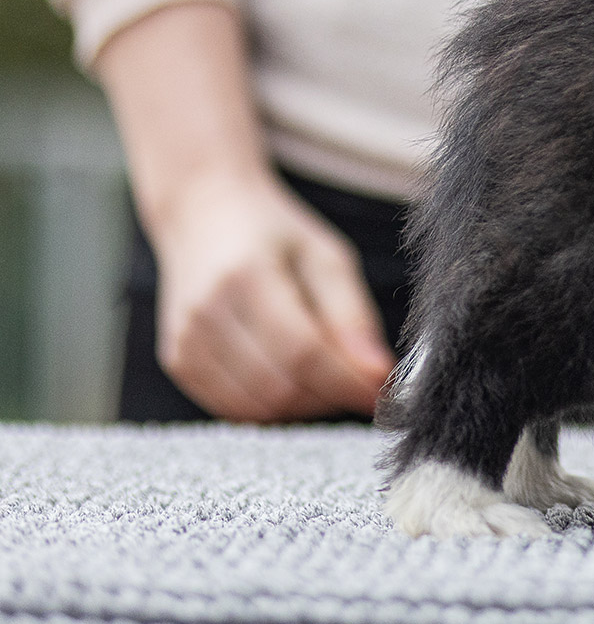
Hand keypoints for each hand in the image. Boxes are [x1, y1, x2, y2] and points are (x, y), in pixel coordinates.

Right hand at [149, 165, 393, 421]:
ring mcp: (185, 341)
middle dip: (331, 396)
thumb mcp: (326, 256)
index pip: (303, 352)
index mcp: (246, 276)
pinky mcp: (178, 361)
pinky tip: (294, 379)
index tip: (384, 391)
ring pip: (258, 408)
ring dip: (305, 406)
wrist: (202, 214)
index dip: (348, 381)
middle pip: (280, 387)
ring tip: (329, 377)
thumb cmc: (272, 232)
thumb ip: (353, 315)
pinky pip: (234, 408)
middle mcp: (206, 313)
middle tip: (359, 381)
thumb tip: (379, 373)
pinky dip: (273, 406)